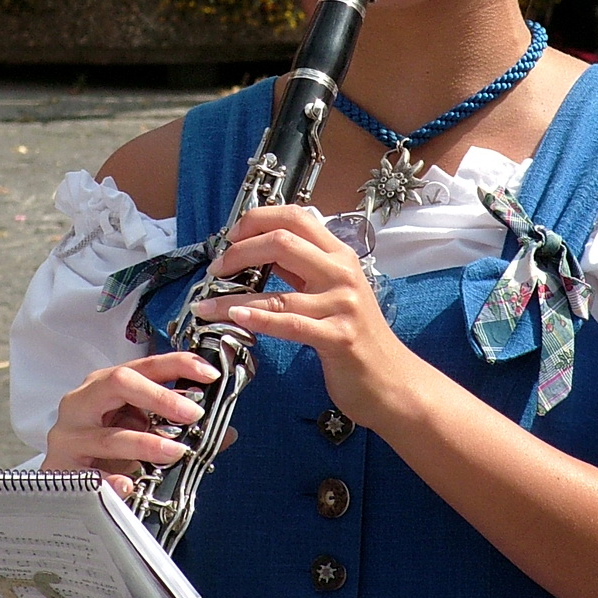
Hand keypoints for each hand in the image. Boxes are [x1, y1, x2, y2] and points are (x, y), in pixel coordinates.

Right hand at [44, 350, 223, 496]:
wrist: (62, 481)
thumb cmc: (104, 449)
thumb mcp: (140, 431)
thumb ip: (177, 428)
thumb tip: (225, 432)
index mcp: (104, 385)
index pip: (144, 365)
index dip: (178, 365)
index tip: (210, 374)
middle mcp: (83, 403)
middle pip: (118, 383)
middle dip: (160, 396)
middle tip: (193, 414)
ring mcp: (69, 436)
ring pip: (109, 435)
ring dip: (147, 443)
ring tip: (176, 452)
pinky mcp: (60, 471)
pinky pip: (89, 478)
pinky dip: (112, 482)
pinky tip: (130, 486)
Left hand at [190, 205, 419, 428]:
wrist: (391, 380)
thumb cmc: (358, 336)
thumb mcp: (332, 291)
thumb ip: (301, 270)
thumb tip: (260, 250)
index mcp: (340, 256)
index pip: (297, 216)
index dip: (258, 219)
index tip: (232, 235)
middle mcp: (342, 273)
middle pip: (283, 242)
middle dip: (239, 251)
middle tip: (216, 269)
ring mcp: (341, 304)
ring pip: (278, 291)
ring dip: (233, 296)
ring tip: (206, 304)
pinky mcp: (337, 337)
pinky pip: (289, 323)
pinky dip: (257, 319)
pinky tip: (235, 317)